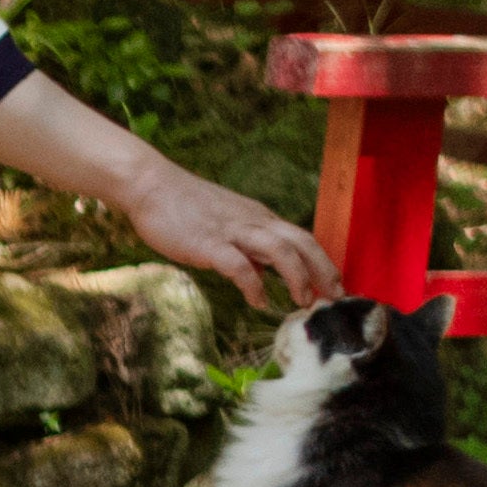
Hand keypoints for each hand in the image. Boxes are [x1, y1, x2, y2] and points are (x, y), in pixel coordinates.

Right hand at [114, 160, 338, 314]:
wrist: (151, 185)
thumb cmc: (183, 206)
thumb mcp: (225, 224)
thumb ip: (245, 247)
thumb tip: (261, 272)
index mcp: (259, 218)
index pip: (302, 239)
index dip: (322, 263)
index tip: (334, 287)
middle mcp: (254, 222)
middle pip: (302, 242)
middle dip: (323, 270)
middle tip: (336, 297)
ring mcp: (233, 231)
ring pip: (280, 250)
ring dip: (297, 277)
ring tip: (303, 301)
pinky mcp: (209, 242)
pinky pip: (239, 265)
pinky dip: (253, 285)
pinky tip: (258, 301)